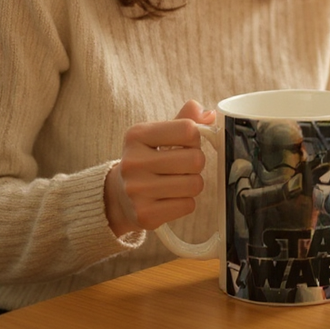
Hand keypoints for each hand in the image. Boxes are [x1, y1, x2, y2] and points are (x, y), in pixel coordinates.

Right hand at [104, 100, 215, 237]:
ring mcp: (136, 190)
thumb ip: (184, 120)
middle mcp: (132, 162)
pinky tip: (169, 199)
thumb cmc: (147, 159)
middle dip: (196, 163)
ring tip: (176, 182)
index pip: (188, 129)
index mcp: (137, 135)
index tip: (184, 144)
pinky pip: (188, 205)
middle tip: (182, 167)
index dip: (195, 138)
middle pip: (195, 159)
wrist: (119, 196)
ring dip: (192, 184)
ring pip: (195, 184)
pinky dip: (185, 203)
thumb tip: (210, 114)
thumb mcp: (158, 135)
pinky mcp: (144, 215)